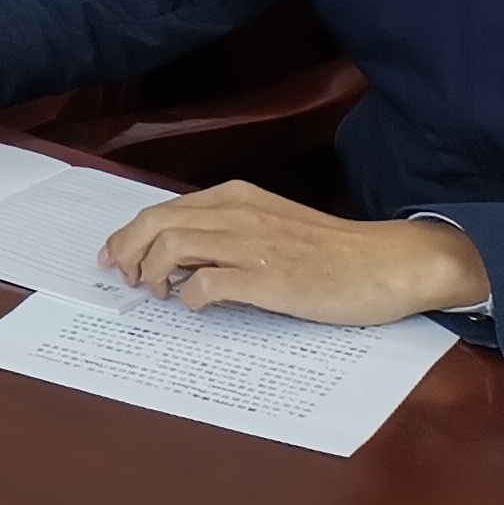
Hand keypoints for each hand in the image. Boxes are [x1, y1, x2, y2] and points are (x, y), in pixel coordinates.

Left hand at [96, 181, 490, 325]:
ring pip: (172, 247)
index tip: (116, 257)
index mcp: (237, 198)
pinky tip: (198, 307)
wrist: (386, 263)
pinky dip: (191, 297)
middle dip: (128, 250)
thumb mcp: (273, 223)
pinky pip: (208, 285)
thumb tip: (183, 255)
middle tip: (127, 279)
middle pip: (156, 223)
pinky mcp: (269, 280)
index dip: (130, 234)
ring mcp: (252, 246)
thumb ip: (230, 229)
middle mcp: (238, 214)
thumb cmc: (331, 250)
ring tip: (161, 294)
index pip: (163, 209)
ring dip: (155, 273)